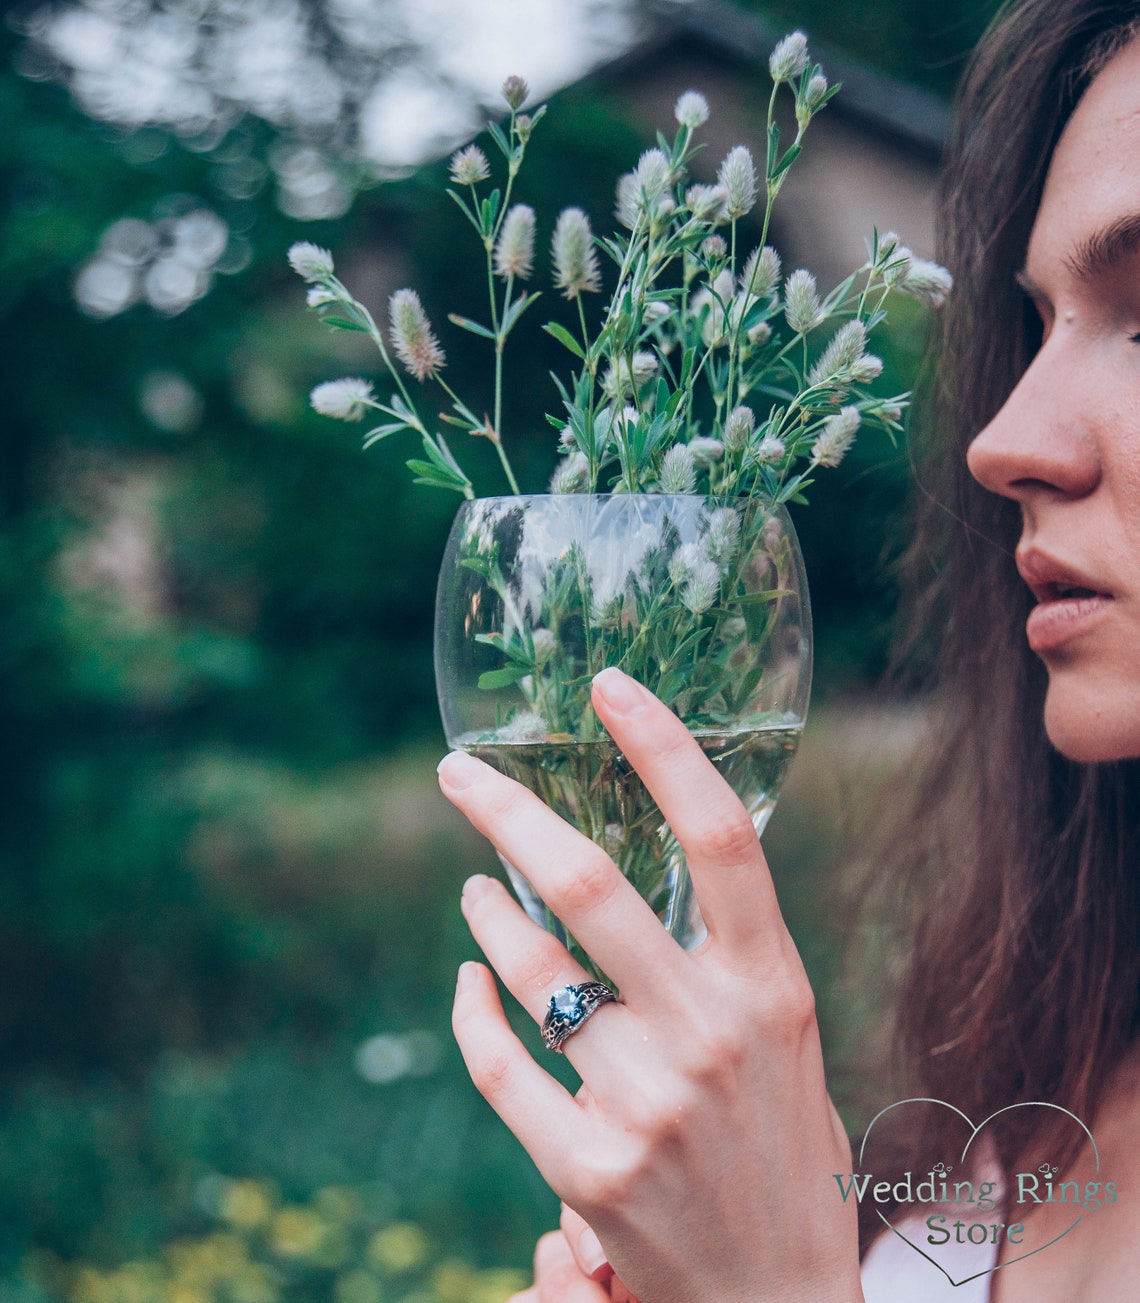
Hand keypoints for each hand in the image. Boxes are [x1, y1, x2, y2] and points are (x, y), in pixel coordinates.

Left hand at [440, 667, 862, 1302]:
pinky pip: (496, 1061)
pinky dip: (470, 1006)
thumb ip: (724, 956)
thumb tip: (636, 863)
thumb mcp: (784, 1039)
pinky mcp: (587, 1170)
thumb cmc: (781, 1152)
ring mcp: (647, 1103)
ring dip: (486, 909)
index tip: (609, 685)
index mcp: (775, 987)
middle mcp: (713, 1034)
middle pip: (592, 883)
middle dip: (508, 810)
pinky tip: (467, 980)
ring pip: (531, 966)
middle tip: (459, 773)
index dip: (663, 745)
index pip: (721, 835)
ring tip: (474, 885)